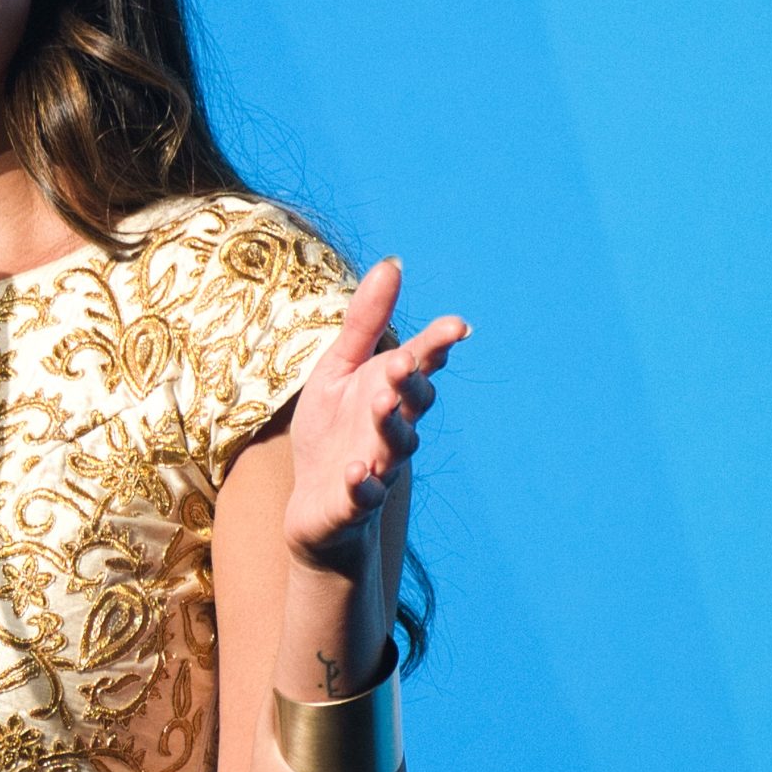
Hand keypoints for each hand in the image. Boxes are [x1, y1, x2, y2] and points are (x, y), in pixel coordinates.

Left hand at [280, 257, 468, 570]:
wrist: (316, 506)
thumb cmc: (332, 431)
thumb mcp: (339, 370)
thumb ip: (365, 323)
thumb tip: (393, 264)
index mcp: (390, 392)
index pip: (420, 365)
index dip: (436, 347)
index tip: (455, 326)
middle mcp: (392, 428)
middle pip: (412, 403)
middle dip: (410, 383)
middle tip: (403, 361)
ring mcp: (377, 465)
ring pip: (394, 445)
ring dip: (389, 425)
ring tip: (380, 403)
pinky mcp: (354, 502)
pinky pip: (365, 494)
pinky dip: (363, 484)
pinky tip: (357, 472)